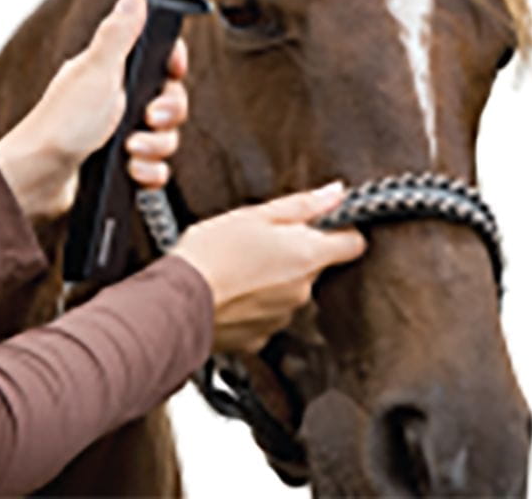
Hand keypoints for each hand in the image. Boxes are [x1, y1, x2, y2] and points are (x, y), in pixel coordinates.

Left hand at [0, 0, 185, 218]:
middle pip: (171, 101)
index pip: (162, 61)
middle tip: (147, 118)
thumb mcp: (96, 70)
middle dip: (167, 114)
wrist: (38, 180)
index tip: (171, 72)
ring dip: (155, 147)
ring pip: (166, 137)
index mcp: (113, 72)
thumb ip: (119, 33)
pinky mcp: (123, 164)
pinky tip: (131, 170)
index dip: (173, 67)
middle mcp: (119, 100)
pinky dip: (148, 172)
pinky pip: (156, 167)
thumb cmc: (60, 123)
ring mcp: (121, 133)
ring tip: (131, 149)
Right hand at [170, 183, 366, 352]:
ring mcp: (283, 317)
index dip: (341, 230)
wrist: (178, 301)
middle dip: (295, 252)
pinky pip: (267, 315)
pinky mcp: (260, 338)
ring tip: (238, 267)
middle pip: (315, 265)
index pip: (354, 243)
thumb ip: (303, 205)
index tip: (323, 223)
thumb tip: (337, 194)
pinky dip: (255, 304)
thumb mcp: (258, 214)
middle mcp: (303, 291)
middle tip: (259, 240)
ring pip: (290, 290)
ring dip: (273, 279)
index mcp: (308, 255)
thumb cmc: (213, 251)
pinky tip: (231, 292)